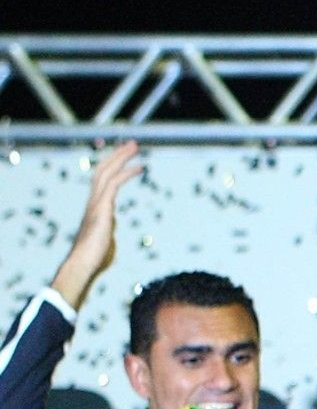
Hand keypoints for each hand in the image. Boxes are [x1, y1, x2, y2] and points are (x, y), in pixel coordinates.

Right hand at [50, 141, 141, 307]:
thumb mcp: (104, 242)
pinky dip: (127, 173)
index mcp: (95, 208)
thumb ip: (107, 234)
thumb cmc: (94, 259)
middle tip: (132, 144)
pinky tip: (141, 167)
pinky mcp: (101, 208)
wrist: (84, 264)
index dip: (113, 168)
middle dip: (117, 156)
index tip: (127, 159)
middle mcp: (93, 202)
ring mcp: (96, 204)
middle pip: (102, 170)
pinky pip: (114, 184)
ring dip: (121, 157)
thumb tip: (109, 237)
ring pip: (106, 172)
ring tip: (135, 146)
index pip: (102, 182)